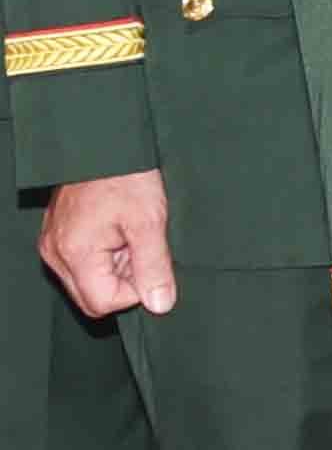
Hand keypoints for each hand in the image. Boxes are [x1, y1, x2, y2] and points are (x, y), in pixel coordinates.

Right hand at [38, 171, 173, 319]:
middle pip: (92, 297)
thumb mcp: (150, 221)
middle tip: (141, 250)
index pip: (103, 303)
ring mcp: (53, 245)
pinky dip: (105, 257)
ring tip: (130, 237)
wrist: (104, 145)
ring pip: (88, 282)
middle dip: (124, 283)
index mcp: (75, 253)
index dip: (135, 292)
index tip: (150, 265)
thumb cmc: (126, 177)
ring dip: (116, 269)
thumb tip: (160, 304)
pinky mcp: (58, 237)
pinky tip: (119, 233)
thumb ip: (154, 267)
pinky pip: (82, 264)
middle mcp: (55, 254)